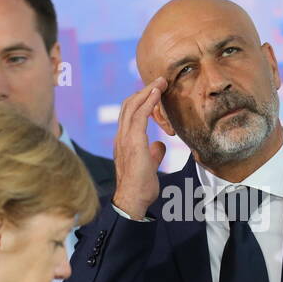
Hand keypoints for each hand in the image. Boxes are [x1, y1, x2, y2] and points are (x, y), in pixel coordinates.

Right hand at [112, 78, 167, 219]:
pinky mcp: (133, 142)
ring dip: (148, 92)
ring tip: (160, 82)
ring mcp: (125, 138)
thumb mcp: (149, 165)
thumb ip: (153, 153)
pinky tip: (157, 94)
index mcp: (124, 141)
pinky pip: (139, 116)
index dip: (141, 101)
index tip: (154, 92)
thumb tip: (160, 146)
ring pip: (132, 106)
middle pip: (128, 105)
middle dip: (144, 91)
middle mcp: (121, 137)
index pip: (129, 114)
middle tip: (159, 81)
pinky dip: (148, 102)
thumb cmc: (140, 187)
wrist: (132, 200)